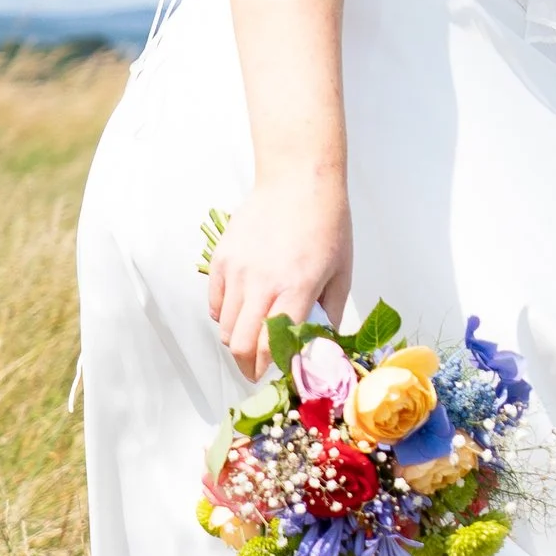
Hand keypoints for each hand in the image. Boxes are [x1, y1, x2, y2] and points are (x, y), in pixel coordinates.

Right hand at [206, 169, 352, 379]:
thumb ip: (329, 314)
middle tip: (257, 371)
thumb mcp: (341, 271)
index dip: (272, 369)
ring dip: (236, 342)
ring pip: (224, 327)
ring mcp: (237, 270)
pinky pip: (214, 303)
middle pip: (240, 345)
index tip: (277, 376)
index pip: (273, 347)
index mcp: (296, 288)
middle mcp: (262, 282)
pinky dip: (224, 317)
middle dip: (248, 367)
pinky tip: (241, 313)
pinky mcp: (221, 259)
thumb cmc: (327, 224)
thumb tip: (320, 347)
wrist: (299, 180)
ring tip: (252, 340)